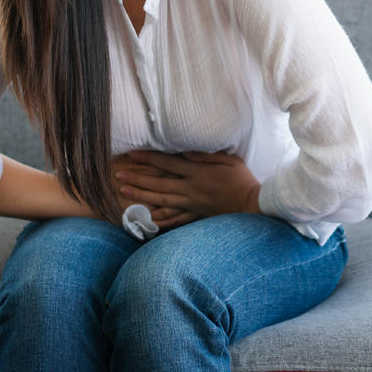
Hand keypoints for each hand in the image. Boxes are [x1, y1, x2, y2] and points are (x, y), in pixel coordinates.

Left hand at [114, 150, 260, 231]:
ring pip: (161, 201)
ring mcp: (192, 204)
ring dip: (141, 196)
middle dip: (137, 179)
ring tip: (125, 192)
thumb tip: (183, 152)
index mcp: (197, 173)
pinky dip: (159, 219)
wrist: (253, 205)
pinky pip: (174, 218)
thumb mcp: (227, 160)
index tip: (130, 155)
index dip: (147, 159)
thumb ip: (204, 156)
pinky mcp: (195, 215)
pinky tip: (145, 217)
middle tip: (118, 175)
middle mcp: (191, 189)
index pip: (166, 164)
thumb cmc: (242, 179)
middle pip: (158, 183)